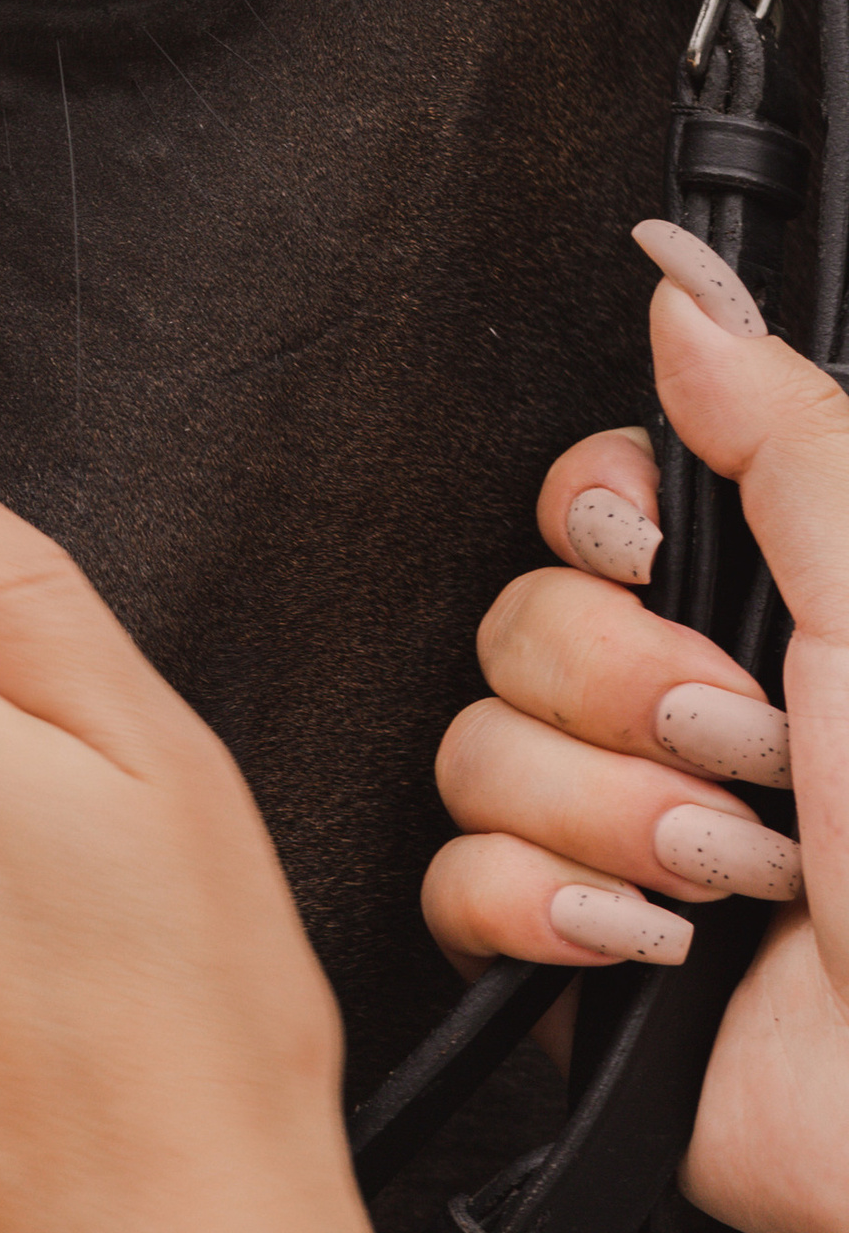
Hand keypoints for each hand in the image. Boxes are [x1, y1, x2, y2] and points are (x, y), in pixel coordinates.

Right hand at [422, 222, 848, 1232]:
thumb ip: (782, 431)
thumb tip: (684, 279)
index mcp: (769, 614)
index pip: (588, 502)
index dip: (590, 518)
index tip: (642, 547)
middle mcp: (686, 711)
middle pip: (513, 622)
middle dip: (622, 692)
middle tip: (745, 752)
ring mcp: (620, 835)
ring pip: (473, 753)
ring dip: (609, 817)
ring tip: (735, 877)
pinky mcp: (568, 953)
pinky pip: (451, 886)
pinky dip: (549, 912)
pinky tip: (660, 945)